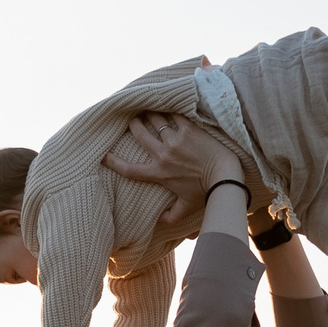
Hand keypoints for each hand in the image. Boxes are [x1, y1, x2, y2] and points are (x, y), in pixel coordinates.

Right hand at [105, 113, 247, 225]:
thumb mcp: (186, 207)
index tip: (103, 155)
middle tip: (133, 120)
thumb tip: (158, 221)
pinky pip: (172, 113)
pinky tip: (166, 104)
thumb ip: (170, 216)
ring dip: (149, 113)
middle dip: (133, 124)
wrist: (225, 174)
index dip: (113, 162)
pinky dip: (168, 109)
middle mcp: (163, 155)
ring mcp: (175, 140)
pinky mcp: (188, 129)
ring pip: (154, 120)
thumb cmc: (205, 191)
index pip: (129, 169)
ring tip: (147, 109)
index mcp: (159, 174)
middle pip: (139, 134)